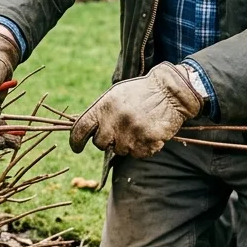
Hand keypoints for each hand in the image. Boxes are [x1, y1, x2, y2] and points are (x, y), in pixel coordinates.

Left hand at [69, 63, 202, 157]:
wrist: (171, 92)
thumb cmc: (141, 93)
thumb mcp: (116, 95)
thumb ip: (100, 112)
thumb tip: (84, 130)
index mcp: (105, 106)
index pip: (80, 128)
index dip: (75, 141)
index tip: (76, 148)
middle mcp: (116, 120)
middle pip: (100, 144)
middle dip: (108, 140)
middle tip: (120, 130)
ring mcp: (132, 133)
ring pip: (120, 150)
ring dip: (126, 144)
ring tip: (138, 127)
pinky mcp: (147, 142)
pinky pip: (137, 154)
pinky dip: (142, 148)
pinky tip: (148, 133)